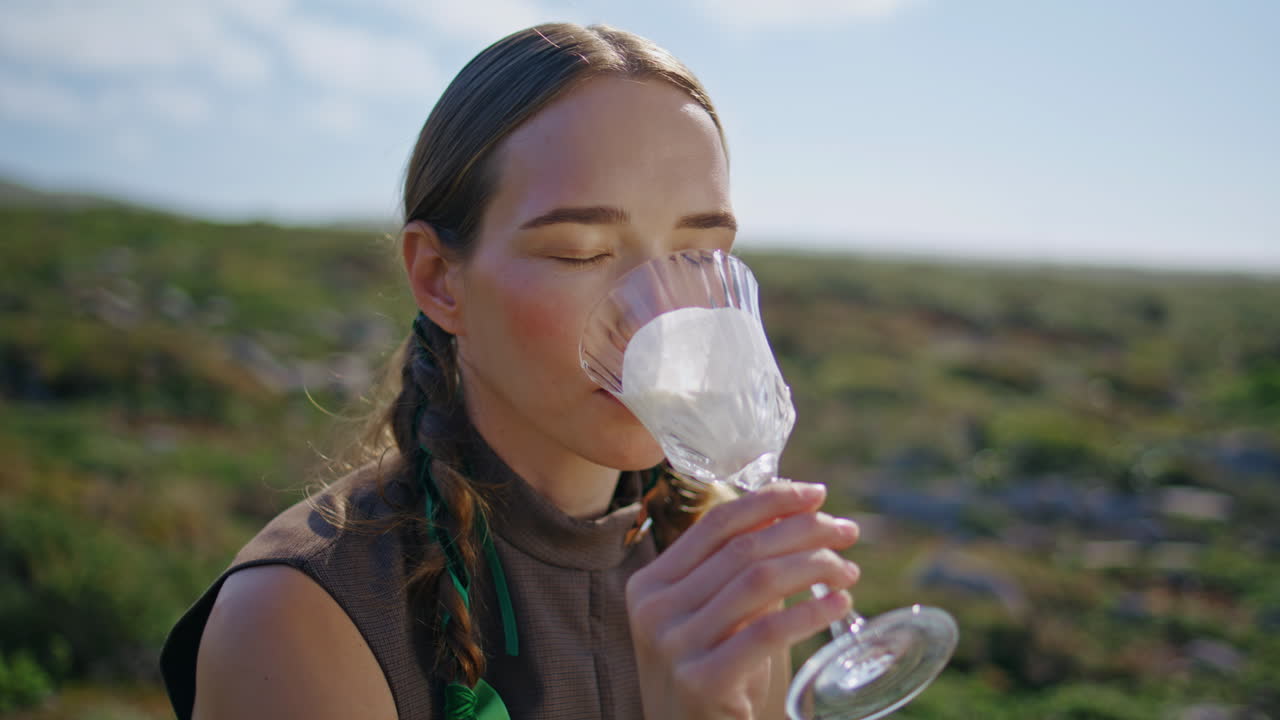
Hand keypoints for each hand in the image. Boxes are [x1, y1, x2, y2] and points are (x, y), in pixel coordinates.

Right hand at [627, 482, 860, 719]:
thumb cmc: (714, 674)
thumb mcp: (714, 617)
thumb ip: (740, 572)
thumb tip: (800, 513)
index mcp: (650, 584)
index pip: (715, 524)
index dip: (770, 501)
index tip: (817, 494)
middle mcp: (654, 610)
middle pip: (742, 549)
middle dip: (804, 531)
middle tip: (847, 532)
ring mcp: (673, 646)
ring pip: (758, 581)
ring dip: (814, 566)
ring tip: (847, 571)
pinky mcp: (701, 681)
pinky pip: (766, 632)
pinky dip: (809, 612)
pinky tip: (838, 604)